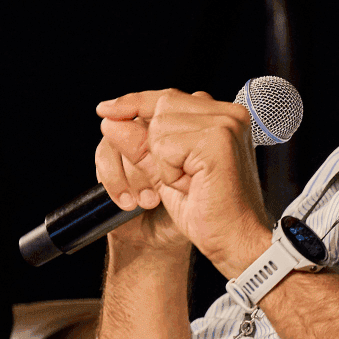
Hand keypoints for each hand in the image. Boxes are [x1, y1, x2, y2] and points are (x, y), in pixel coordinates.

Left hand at [95, 89, 272, 273]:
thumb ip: (141, 145)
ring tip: (192, 183)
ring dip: (164, 164)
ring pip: (159, 128)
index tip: (105, 110)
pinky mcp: (217, 139)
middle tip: (181, 179)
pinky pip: (165, 147)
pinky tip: (193, 186)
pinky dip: (170, 173)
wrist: (233, 242)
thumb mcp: (165, 172)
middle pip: (160, 107)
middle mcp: (228, 113)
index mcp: (223, 117)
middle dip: (152, 147)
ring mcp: (225, 124)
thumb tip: (109, 119)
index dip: (134, 103)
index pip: (168, 97)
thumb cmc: (209, 212)